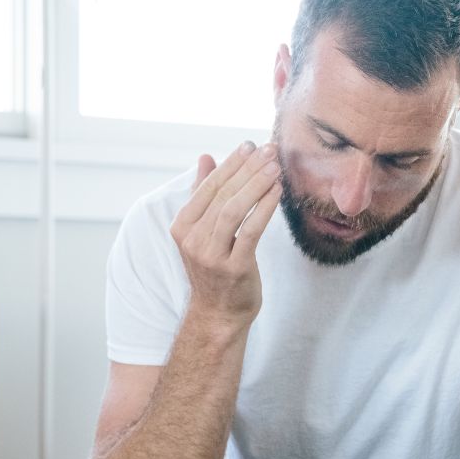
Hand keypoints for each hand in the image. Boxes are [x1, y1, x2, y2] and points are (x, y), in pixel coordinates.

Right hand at [170, 142, 281, 327]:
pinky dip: (264, 207)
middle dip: (247, 168)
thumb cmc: (215, 268)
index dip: (231, 163)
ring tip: (275, 166)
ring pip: (234, 209)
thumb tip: (205, 157)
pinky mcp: (233, 267)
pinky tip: (277, 191)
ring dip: (256, 184)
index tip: (250, 145)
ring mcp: (211, 255)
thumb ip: (202, 194)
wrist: (218, 313)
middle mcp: (192, 239)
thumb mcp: (203, 230)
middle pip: (222, 195)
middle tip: (268, 150)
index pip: (208, 186)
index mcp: (182, 226)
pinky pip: (251, 230)